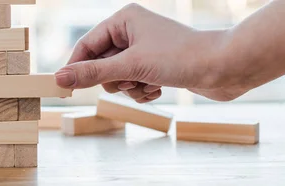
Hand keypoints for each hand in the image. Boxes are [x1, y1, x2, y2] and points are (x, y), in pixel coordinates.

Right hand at [55, 3, 234, 102]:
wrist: (224, 68)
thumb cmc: (181, 57)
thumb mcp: (130, 66)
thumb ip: (92, 73)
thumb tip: (60, 78)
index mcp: (123, 20)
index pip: (86, 45)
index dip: (76, 67)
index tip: (64, 88)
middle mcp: (131, 32)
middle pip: (101, 64)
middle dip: (114, 79)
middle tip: (129, 80)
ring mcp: (143, 50)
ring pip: (117, 78)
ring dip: (130, 87)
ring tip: (149, 83)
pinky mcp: (154, 66)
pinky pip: (133, 84)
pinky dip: (142, 91)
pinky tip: (158, 88)